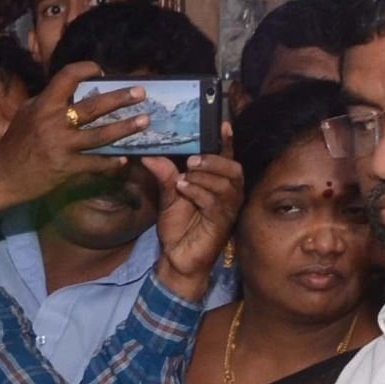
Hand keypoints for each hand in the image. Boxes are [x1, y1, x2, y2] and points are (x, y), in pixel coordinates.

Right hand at [0, 64, 151, 215]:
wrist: (1, 176)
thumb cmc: (15, 143)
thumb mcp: (27, 114)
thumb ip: (49, 101)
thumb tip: (72, 91)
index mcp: (44, 105)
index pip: (68, 77)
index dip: (86, 69)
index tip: (100, 71)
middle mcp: (54, 123)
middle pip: (94, 106)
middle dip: (120, 98)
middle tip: (140, 93)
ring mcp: (62, 146)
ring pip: (101, 135)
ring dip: (125, 128)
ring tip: (144, 121)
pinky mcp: (67, 168)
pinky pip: (95, 163)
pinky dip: (111, 162)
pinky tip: (123, 159)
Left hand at [146, 152, 243, 295]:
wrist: (176, 259)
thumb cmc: (178, 228)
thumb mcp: (169, 197)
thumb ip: (165, 176)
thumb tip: (150, 155)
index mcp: (218, 184)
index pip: (227, 159)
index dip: (228, 142)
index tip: (222, 124)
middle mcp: (228, 195)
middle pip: (234, 169)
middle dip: (214, 160)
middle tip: (192, 161)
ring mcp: (227, 209)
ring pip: (226, 184)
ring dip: (205, 176)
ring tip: (184, 176)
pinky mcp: (222, 224)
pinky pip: (215, 202)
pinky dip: (199, 192)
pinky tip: (184, 189)